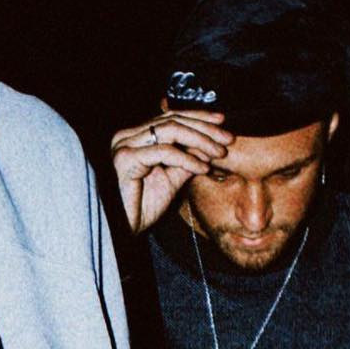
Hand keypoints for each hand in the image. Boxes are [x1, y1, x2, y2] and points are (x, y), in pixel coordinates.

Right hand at [110, 109, 232, 233]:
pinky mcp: (126, 159)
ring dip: (200, 140)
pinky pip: (164, 151)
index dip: (198, 117)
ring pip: (170, 130)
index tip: (222, 123)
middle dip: (204, 128)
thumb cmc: (141, 208)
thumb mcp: (171, 179)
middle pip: (172, 120)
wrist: (122, 231)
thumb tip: (210, 145)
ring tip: (218, 153)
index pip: (170, 117)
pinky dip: (187, 158)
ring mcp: (125, 145)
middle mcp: (127, 136)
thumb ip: (187, 160)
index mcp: (136, 138)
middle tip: (227, 138)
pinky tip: (202, 168)